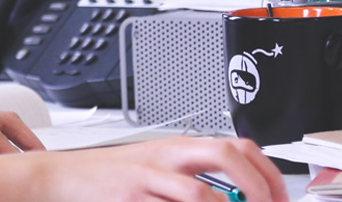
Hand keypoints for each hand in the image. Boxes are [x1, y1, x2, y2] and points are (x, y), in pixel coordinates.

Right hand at [30, 137, 287, 201]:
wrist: (61, 177)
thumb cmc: (109, 177)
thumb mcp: (153, 167)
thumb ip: (191, 175)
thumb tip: (237, 197)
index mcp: (177, 147)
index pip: (236, 145)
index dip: (267, 172)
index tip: (280, 199)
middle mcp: (166, 156)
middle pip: (225, 154)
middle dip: (257, 186)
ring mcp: (148, 177)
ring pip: (201, 192)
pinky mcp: (131, 196)